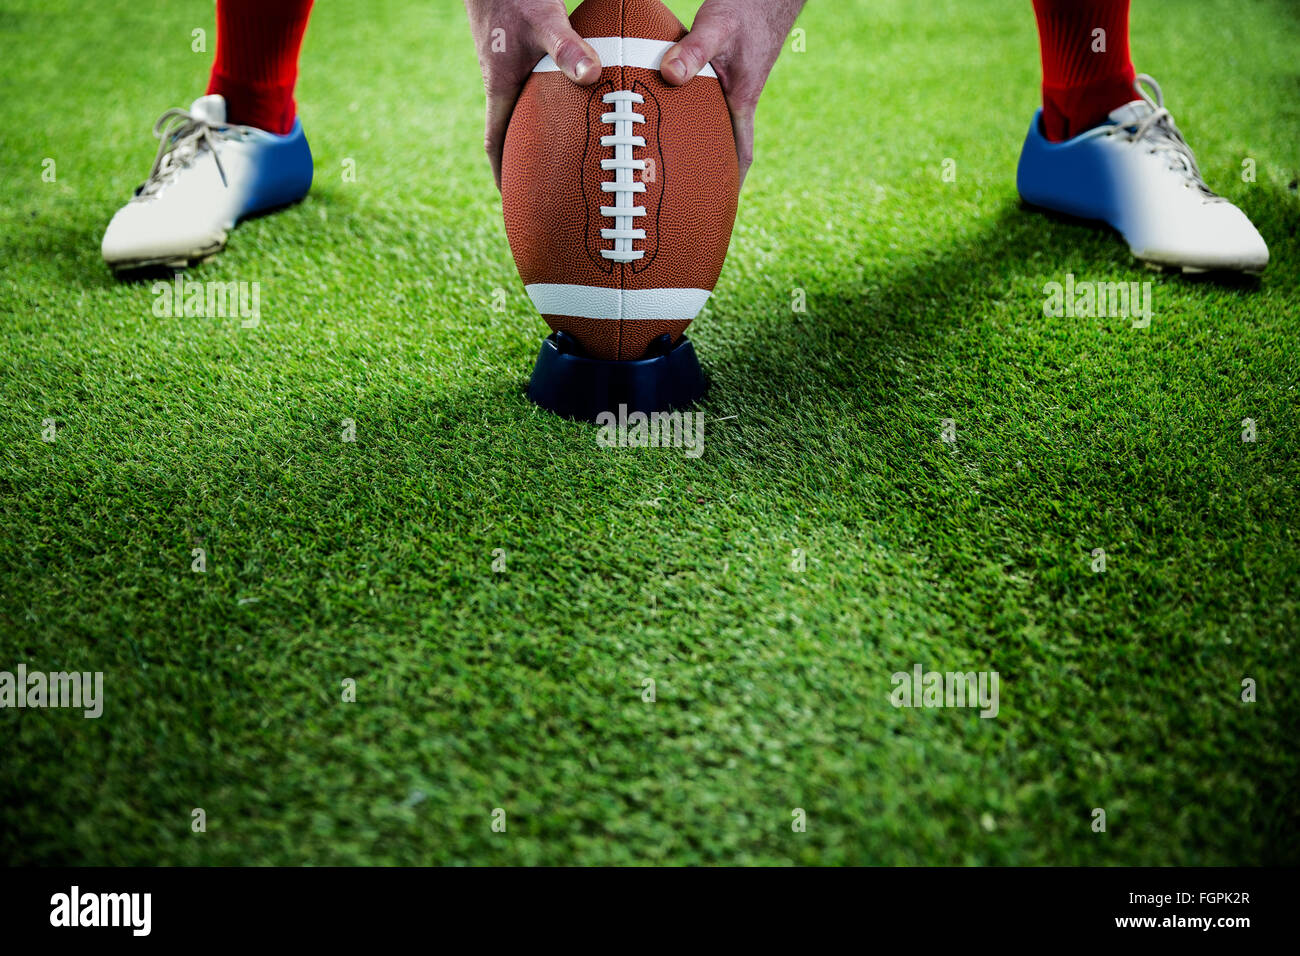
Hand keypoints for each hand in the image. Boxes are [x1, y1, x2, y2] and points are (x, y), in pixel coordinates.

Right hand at [464, 0, 602, 187]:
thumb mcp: (544, 18)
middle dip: (528, 165)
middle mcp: (504, 82)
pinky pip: (540, 89)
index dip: (504, 173)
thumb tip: (592, 76)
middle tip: (550, 191)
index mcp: (501, 86)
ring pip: (528, 112)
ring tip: (568, 159)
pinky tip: (578, 105)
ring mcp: (512, 68)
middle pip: (514, 133)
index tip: (514, 201)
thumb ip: (567, 47)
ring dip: (543, 135)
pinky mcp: (522, 53)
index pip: (495, 142)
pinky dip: (555, 104)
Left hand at [660, 0, 806, 184]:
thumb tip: (669, 75)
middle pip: (722, 145)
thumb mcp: (717, 27)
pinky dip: (689, 115)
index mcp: (742, 100)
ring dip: (696, 144)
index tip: (719, 209)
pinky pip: (704, 103)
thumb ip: (693, 51)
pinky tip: (668, 113)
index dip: (733, 183)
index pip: (742, 152)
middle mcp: (737, 98)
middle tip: (682, 197)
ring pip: (711, 125)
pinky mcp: (724, 72)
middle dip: (707, 172)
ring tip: (668, 165)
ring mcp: (731, 86)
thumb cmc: (747, 8)